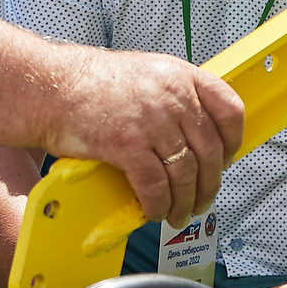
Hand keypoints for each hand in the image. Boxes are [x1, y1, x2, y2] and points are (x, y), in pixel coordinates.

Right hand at [43, 50, 244, 223]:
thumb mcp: (146, 74)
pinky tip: (154, 211)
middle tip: (203, 200)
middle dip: (209, 184)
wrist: (53, 87)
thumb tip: (193, 131)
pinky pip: (155, 186)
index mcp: (181, 75)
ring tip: (178, 213)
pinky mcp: (128, 145)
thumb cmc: (92, 83)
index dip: (233, 142)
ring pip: (185, 174)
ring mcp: (152, 121)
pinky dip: (158, 205)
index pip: (229, 109)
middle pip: (210, 151)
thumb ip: (174, 96)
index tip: (227, 159)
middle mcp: (173, 96)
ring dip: (185, 202)